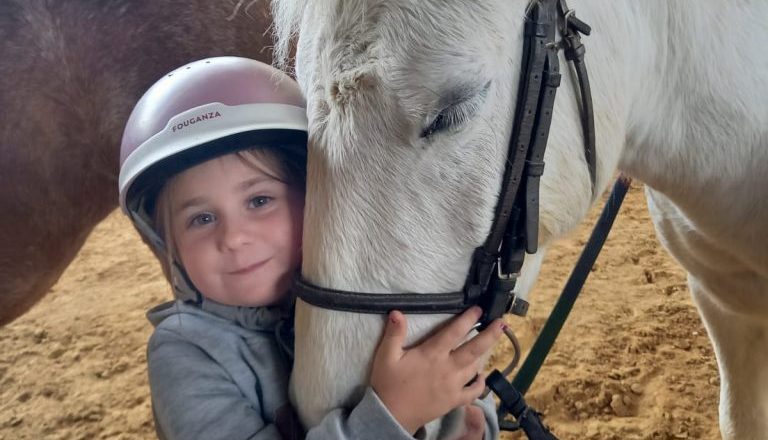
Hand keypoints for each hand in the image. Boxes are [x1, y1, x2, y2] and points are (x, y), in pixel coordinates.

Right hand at [370, 306, 503, 434]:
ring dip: (485, 354)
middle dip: (490, 334)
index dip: (468, 319)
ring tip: (490, 343)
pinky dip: (481, 383)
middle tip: (502, 323)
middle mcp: (447, 368)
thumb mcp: (385, 356)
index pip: (454, 332)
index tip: (478, 309)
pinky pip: (474, 391)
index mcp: (432, 354)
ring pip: (476, 367)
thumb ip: (394, 334)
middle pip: (474, 349)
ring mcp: (454, 385)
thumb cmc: (388, 384)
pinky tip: (481, 375)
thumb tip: (397, 312)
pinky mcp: (455, 400)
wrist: (391, 416)